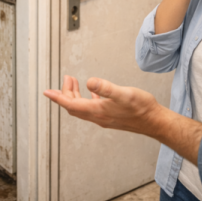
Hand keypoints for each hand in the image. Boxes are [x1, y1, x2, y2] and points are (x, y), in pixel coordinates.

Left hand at [43, 75, 162, 135]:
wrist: (154, 122)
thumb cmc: (141, 108)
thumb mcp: (123, 93)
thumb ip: (105, 88)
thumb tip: (89, 82)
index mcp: (97, 111)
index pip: (71, 105)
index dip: (57, 97)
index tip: (46, 92)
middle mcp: (98, 117)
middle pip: (74, 107)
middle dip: (65, 93)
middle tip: (66, 79)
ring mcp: (104, 117)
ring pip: (82, 108)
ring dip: (74, 96)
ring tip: (73, 82)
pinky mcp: (111, 116)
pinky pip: (92, 108)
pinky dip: (87, 99)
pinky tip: (92, 93)